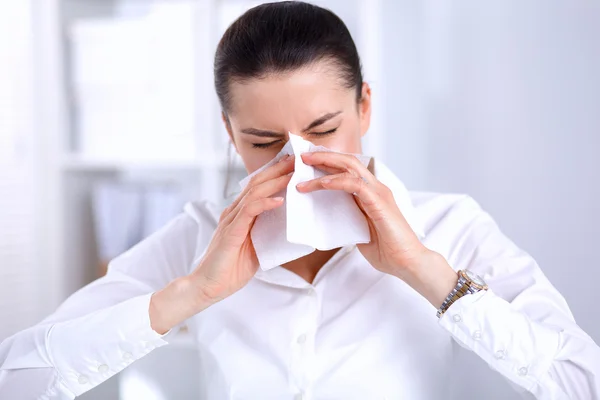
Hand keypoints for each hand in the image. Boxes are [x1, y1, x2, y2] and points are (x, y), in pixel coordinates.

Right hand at [191, 155, 294, 302]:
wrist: (208, 286)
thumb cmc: (230, 269)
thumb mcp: (255, 248)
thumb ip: (267, 234)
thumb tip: (288, 228)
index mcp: (239, 214)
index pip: (258, 187)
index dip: (275, 174)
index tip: (293, 164)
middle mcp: (234, 212)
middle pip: (257, 183)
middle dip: (278, 169)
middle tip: (297, 158)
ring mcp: (231, 220)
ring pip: (255, 193)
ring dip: (275, 181)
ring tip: (293, 173)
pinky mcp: (231, 232)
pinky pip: (249, 211)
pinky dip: (265, 203)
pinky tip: (279, 200)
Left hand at [296, 151, 427, 277]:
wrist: (408, 263)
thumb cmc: (387, 250)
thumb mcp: (359, 230)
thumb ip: (347, 219)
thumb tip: (327, 218)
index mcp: (371, 194)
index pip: (347, 170)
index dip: (327, 163)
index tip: (307, 164)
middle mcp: (375, 188)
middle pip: (348, 161)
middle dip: (324, 156)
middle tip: (302, 157)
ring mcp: (378, 193)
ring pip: (350, 167)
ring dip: (325, 164)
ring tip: (304, 166)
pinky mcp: (379, 202)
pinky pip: (355, 185)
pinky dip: (336, 181)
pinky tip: (321, 183)